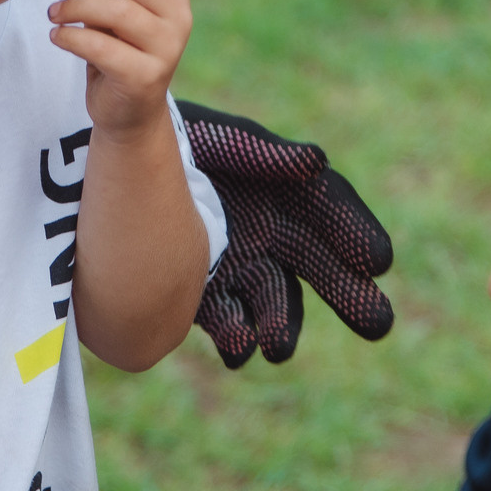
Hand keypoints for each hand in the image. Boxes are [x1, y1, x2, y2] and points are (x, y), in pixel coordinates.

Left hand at [46, 0, 192, 140]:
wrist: (128, 109)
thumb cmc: (115, 47)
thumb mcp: (108, 6)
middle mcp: (178, 15)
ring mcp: (167, 47)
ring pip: (118, 11)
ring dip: (76, 7)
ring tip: (52, 13)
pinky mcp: (147, 77)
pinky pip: (104, 48)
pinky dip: (73, 38)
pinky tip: (57, 36)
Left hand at [177, 101, 394, 365]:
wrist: (111, 170)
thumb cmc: (169, 142)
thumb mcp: (213, 139)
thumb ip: (259, 154)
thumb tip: (314, 163)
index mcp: (280, 183)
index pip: (328, 206)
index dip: (355, 231)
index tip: (379, 261)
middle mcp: (269, 226)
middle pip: (316, 261)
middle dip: (347, 293)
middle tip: (378, 325)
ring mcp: (238, 260)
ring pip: (272, 297)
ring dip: (280, 323)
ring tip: (278, 348)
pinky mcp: (202, 288)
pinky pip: (227, 316)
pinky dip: (235, 336)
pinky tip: (239, 351)